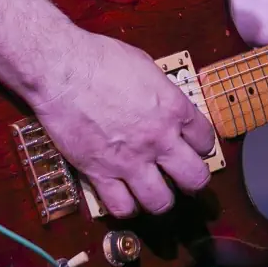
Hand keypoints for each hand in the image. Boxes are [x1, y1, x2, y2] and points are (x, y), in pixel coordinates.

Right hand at [31, 32, 216, 217]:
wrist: (62, 71)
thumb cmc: (100, 60)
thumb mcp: (146, 67)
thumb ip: (161, 93)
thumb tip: (164, 103)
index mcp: (173, 109)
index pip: (205, 140)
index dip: (201, 146)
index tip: (193, 147)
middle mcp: (159, 139)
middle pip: (195, 178)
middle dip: (193, 181)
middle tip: (183, 178)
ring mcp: (130, 160)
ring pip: (161, 202)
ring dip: (161, 200)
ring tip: (155, 193)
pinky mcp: (100, 173)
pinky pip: (121, 207)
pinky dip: (126, 207)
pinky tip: (125, 198)